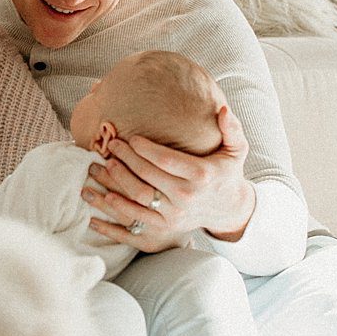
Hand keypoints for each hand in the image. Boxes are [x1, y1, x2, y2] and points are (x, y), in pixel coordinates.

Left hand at [83, 105, 255, 247]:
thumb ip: (231, 128)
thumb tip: (222, 108)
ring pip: (139, 198)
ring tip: (100, 167)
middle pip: (149, 176)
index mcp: (201, 174)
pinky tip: (102, 197)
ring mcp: (175, 214)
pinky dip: (117, 211)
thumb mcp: (236, 149)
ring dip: (116, 182)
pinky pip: (137, 220)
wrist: (228, 208)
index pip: (167, 160)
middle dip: (126, 159)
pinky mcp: (166, 227)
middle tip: (110, 145)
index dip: (145, 149)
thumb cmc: (226, 172)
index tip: (130, 138)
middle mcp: (187, 196)